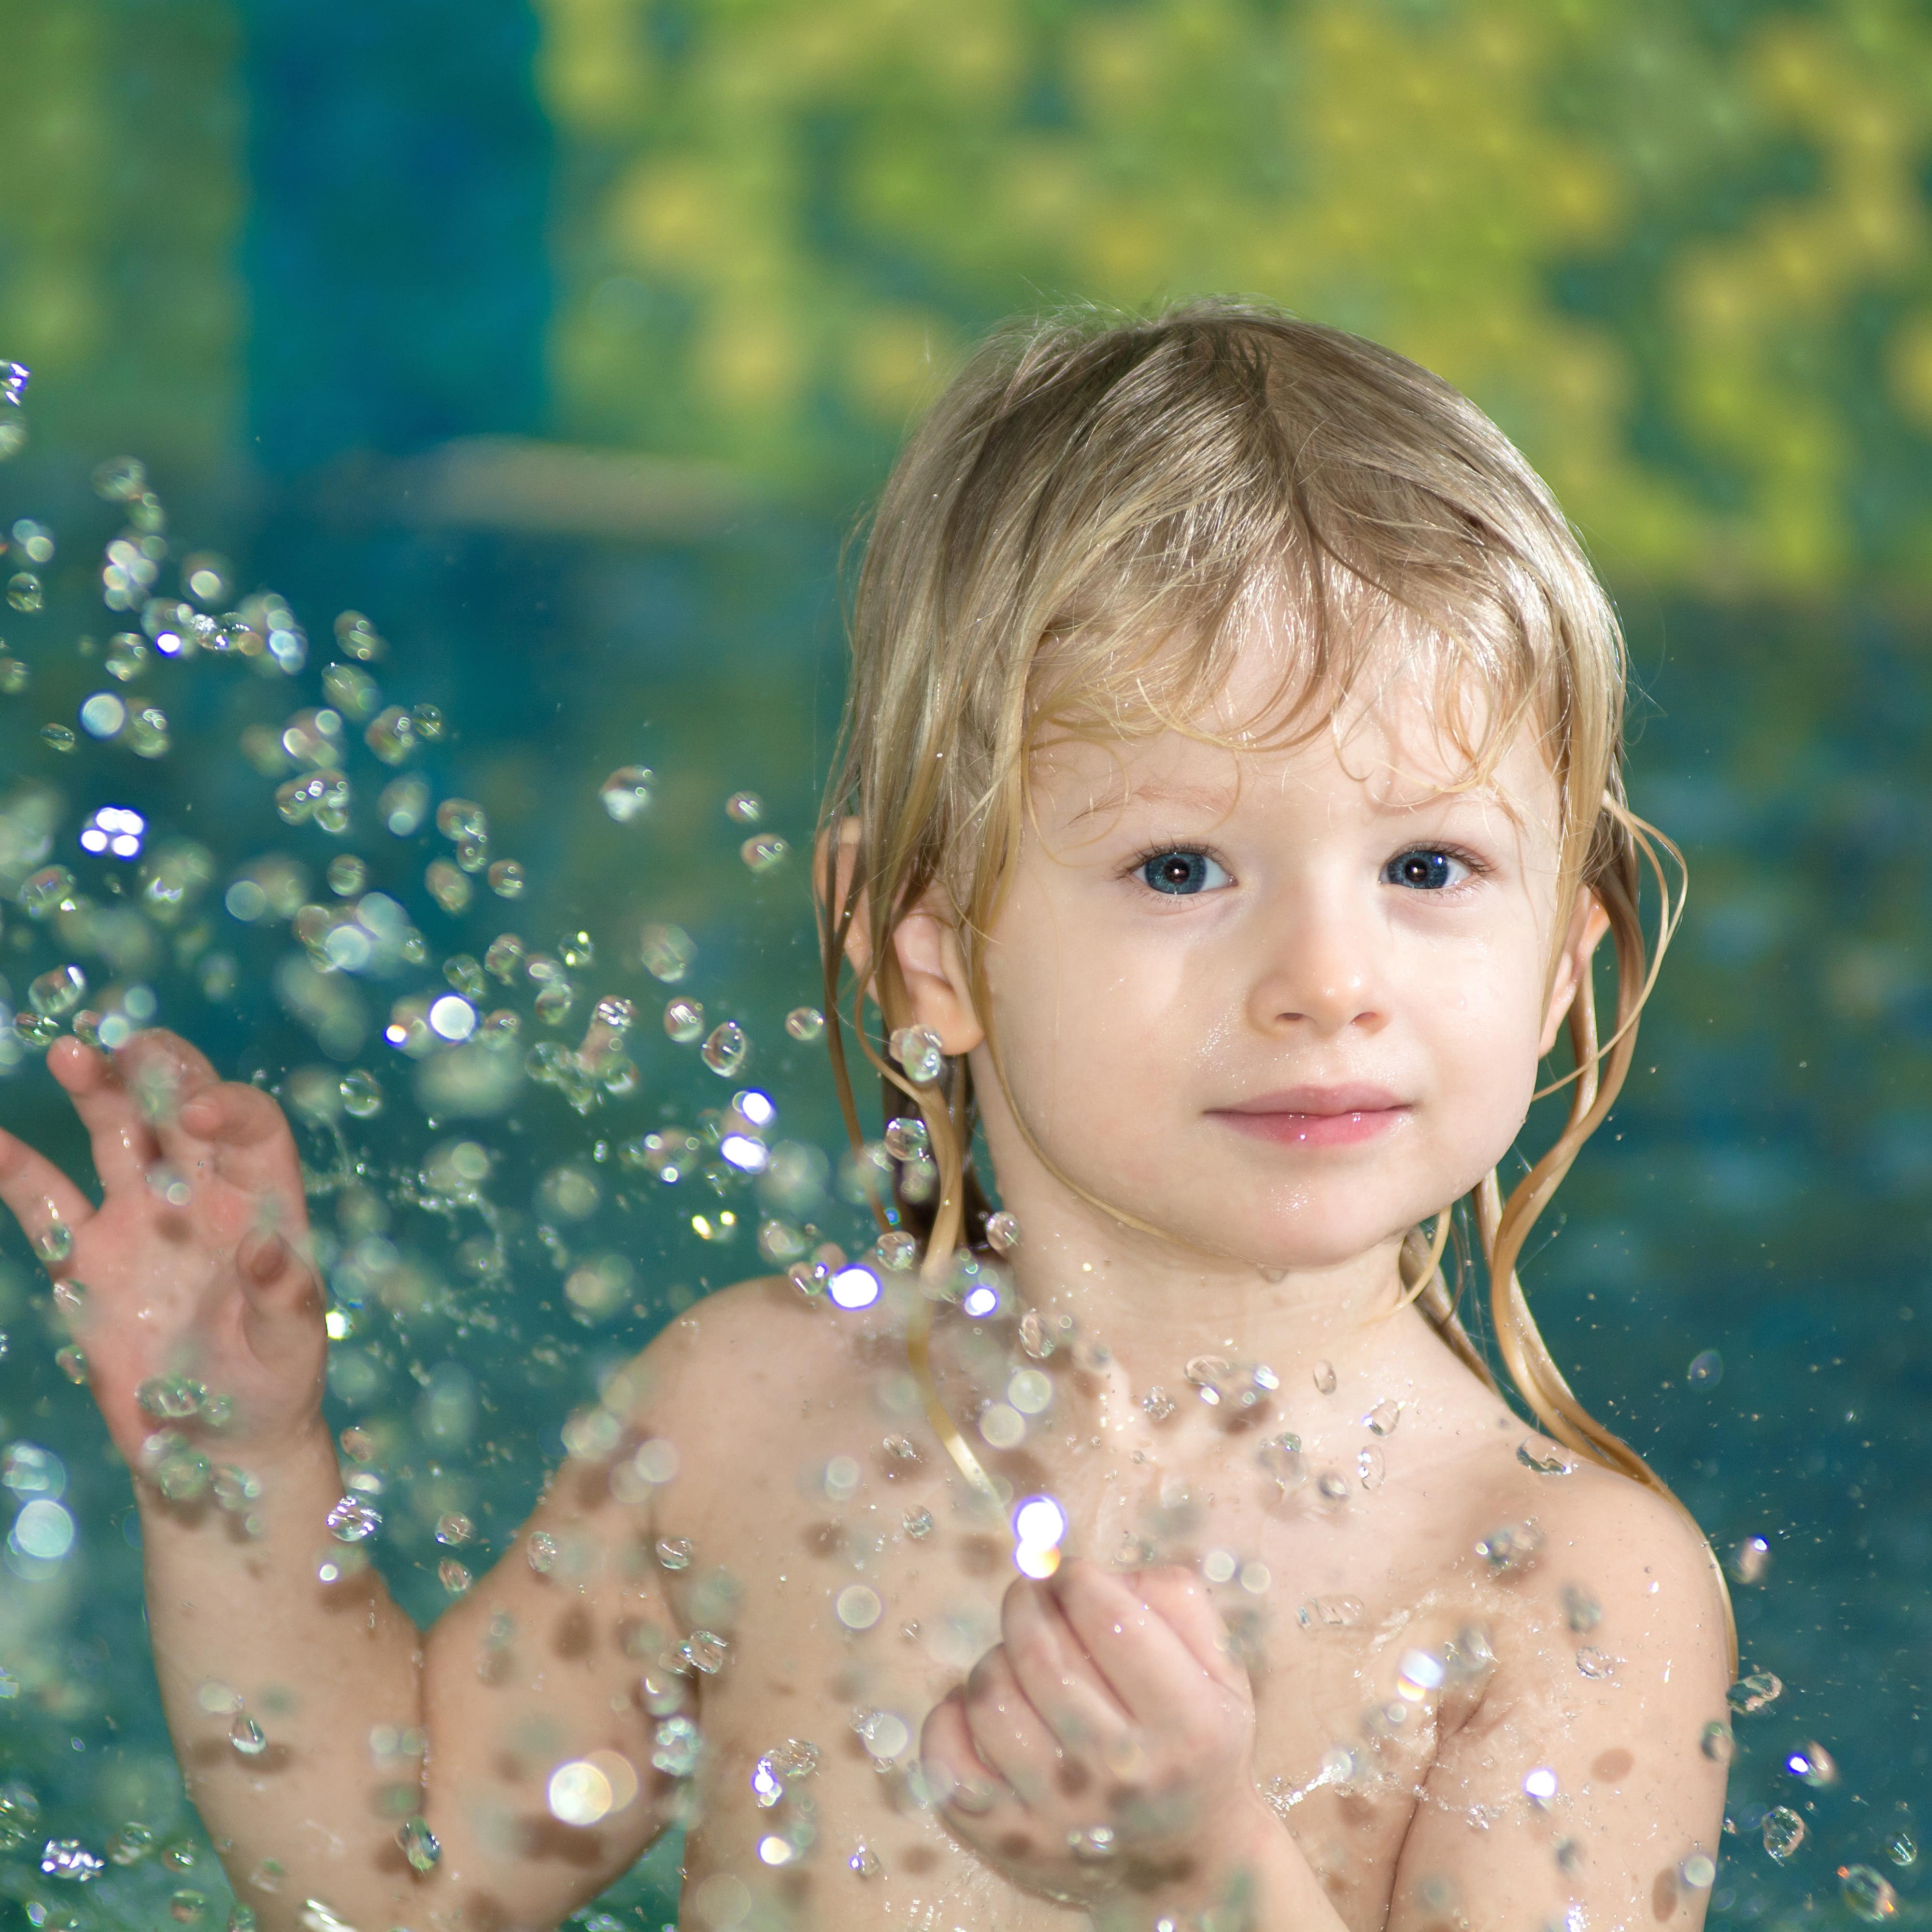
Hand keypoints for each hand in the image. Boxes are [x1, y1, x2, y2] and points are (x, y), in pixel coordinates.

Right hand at [0, 1031, 325, 1475]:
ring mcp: (138, 1221)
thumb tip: (274, 1250)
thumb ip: (286, 1300)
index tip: (200, 1114)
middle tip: (129, 1044)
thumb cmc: (272, 1388)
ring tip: (72, 1053)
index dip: (230, 1108)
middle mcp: (201, 1197)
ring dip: (96, 1092)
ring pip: (116, 1136)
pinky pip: (45, 1201)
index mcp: (262, 1204)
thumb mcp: (291, 1349)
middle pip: (181, 1113)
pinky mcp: (85, 1259)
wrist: (216, 1446)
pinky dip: (15, 1169)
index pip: (252, 1130)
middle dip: (160, 1072)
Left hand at [920, 1558, 1280, 1919]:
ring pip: (990, 1697)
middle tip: (1032, 1594)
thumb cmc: (1199, 1742)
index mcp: (1187, 1727)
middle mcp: (1123, 1777)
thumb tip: (1093, 1572)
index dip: (1074, 1577)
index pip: (1107, 1619)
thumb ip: (1172, 1598)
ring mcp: (1060, 1817)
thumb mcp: (1219, 1669)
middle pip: (1041, 1654)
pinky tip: (978, 1705)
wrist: (1192, 1865)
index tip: (1068, 1573)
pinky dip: (948, 1717)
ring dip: (996, 1657)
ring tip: (1019, 1660)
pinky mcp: (1009, 1844)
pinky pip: (945, 1763)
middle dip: (1027, 1602)